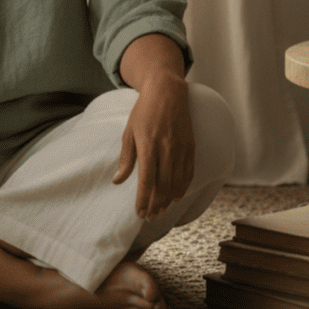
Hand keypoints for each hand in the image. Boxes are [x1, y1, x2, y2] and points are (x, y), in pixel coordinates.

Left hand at [112, 71, 194, 221]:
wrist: (167, 91)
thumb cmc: (144, 111)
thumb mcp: (129, 131)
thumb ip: (126, 158)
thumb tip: (117, 181)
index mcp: (148, 144)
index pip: (146, 180)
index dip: (143, 199)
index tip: (139, 212)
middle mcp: (166, 147)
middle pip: (162, 185)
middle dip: (155, 204)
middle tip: (150, 216)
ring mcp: (180, 147)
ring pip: (176, 182)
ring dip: (168, 200)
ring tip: (160, 210)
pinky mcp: (191, 146)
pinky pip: (188, 173)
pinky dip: (183, 188)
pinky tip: (175, 197)